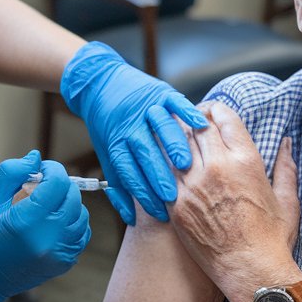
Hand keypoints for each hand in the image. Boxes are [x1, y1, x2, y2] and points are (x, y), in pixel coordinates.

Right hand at [0, 151, 90, 301]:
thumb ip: (10, 173)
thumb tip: (36, 158)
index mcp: (26, 222)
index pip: (58, 183)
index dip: (52, 169)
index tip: (41, 170)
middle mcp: (48, 239)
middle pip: (73, 197)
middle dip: (60, 185)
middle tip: (41, 186)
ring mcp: (59, 254)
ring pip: (81, 215)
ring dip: (67, 204)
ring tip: (45, 205)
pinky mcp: (64, 263)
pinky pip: (81, 234)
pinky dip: (72, 223)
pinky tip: (52, 222)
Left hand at [60, 42, 207, 223]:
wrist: (101, 83)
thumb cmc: (108, 126)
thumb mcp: (108, 155)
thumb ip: (120, 185)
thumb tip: (130, 218)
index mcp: (116, 143)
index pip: (129, 172)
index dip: (143, 194)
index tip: (159, 213)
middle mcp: (130, 125)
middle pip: (145, 153)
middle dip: (158, 176)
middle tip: (173, 197)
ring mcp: (146, 107)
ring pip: (160, 128)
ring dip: (173, 146)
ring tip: (186, 165)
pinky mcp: (160, 91)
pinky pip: (175, 102)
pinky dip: (187, 112)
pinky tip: (200, 125)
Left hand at [170, 103, 299, 301]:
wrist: (251, 272)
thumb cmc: (272, 239)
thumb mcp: (288, 200)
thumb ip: (286, 167)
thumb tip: (288, 143)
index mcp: (246, 160)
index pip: (223, 116)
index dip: (215, 110)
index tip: (212, 113)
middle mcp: (217, 167)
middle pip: (196, 126)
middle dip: (193, 120)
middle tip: (190, 122)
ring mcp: (193, 186)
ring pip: (175, 146)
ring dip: (175, 140)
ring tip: (175, 140)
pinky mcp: (176, 206)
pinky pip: (162, 174)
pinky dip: (163, 164)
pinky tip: (164, 164)